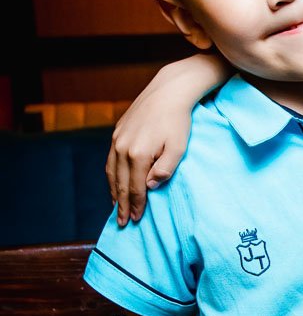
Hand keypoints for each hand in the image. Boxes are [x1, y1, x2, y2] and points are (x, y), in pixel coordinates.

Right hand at [106, 53, 227, 225]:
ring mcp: (117, 140)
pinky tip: (115, 184)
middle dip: (122, 205)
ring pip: (112, 173)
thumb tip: (151, 187)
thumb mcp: (179, 148)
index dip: (137, 206)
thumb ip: (165, 170)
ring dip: (114, 192)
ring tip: (117, 208)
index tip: (137, 220)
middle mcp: (123, 148)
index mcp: (138, 154)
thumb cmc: (179, 121)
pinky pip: (110, 160)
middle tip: (122, 223)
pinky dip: (111, 176)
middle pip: (120, 184)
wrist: (168, 92)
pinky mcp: (117, 133)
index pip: (136, 188)